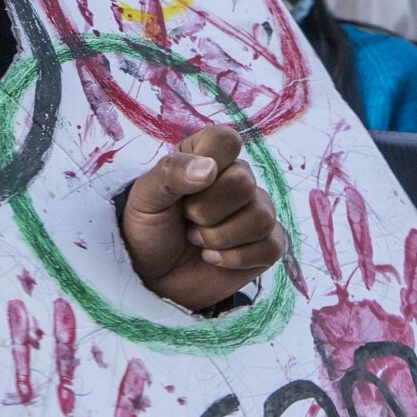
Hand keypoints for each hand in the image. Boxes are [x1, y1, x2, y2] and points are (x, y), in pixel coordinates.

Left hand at [121, 125, 285, 312]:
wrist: (154, 276)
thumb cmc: (149, 228)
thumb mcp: (146, 197)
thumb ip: (171, 173)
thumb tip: (209, 168)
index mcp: (206, 154)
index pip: (226, 141)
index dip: (208, 164)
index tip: (186, 188)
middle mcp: (238, 177)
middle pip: (243, 182)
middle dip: (205, 211)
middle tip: (187, 220)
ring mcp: (257, 210)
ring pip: (260, 218)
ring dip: (218, 237)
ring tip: (196, 239)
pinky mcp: (268, 243)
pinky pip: (270, 247)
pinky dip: (233, 259)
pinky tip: (212, 257)